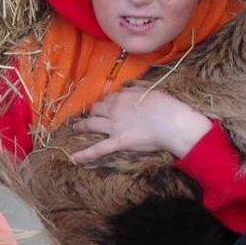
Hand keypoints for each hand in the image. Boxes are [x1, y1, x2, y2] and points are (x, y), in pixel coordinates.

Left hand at [72, 86, 212, 163]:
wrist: (172, 122)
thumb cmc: (166, 105)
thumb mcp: (150, 89)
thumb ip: (136, 87)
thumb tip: (128, 86)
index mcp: (121, 96)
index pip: (107, 98)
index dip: (106, 103)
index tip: (106, 106)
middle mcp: (114, 110)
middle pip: (96, 110)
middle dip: (92, 113)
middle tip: (89, 116)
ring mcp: (114, 126)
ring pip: (91, 125)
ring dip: (81, 126)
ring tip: (75, 128)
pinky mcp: (118, 142)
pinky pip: (98, 149)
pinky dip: (85, 154)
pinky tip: (73, 158)